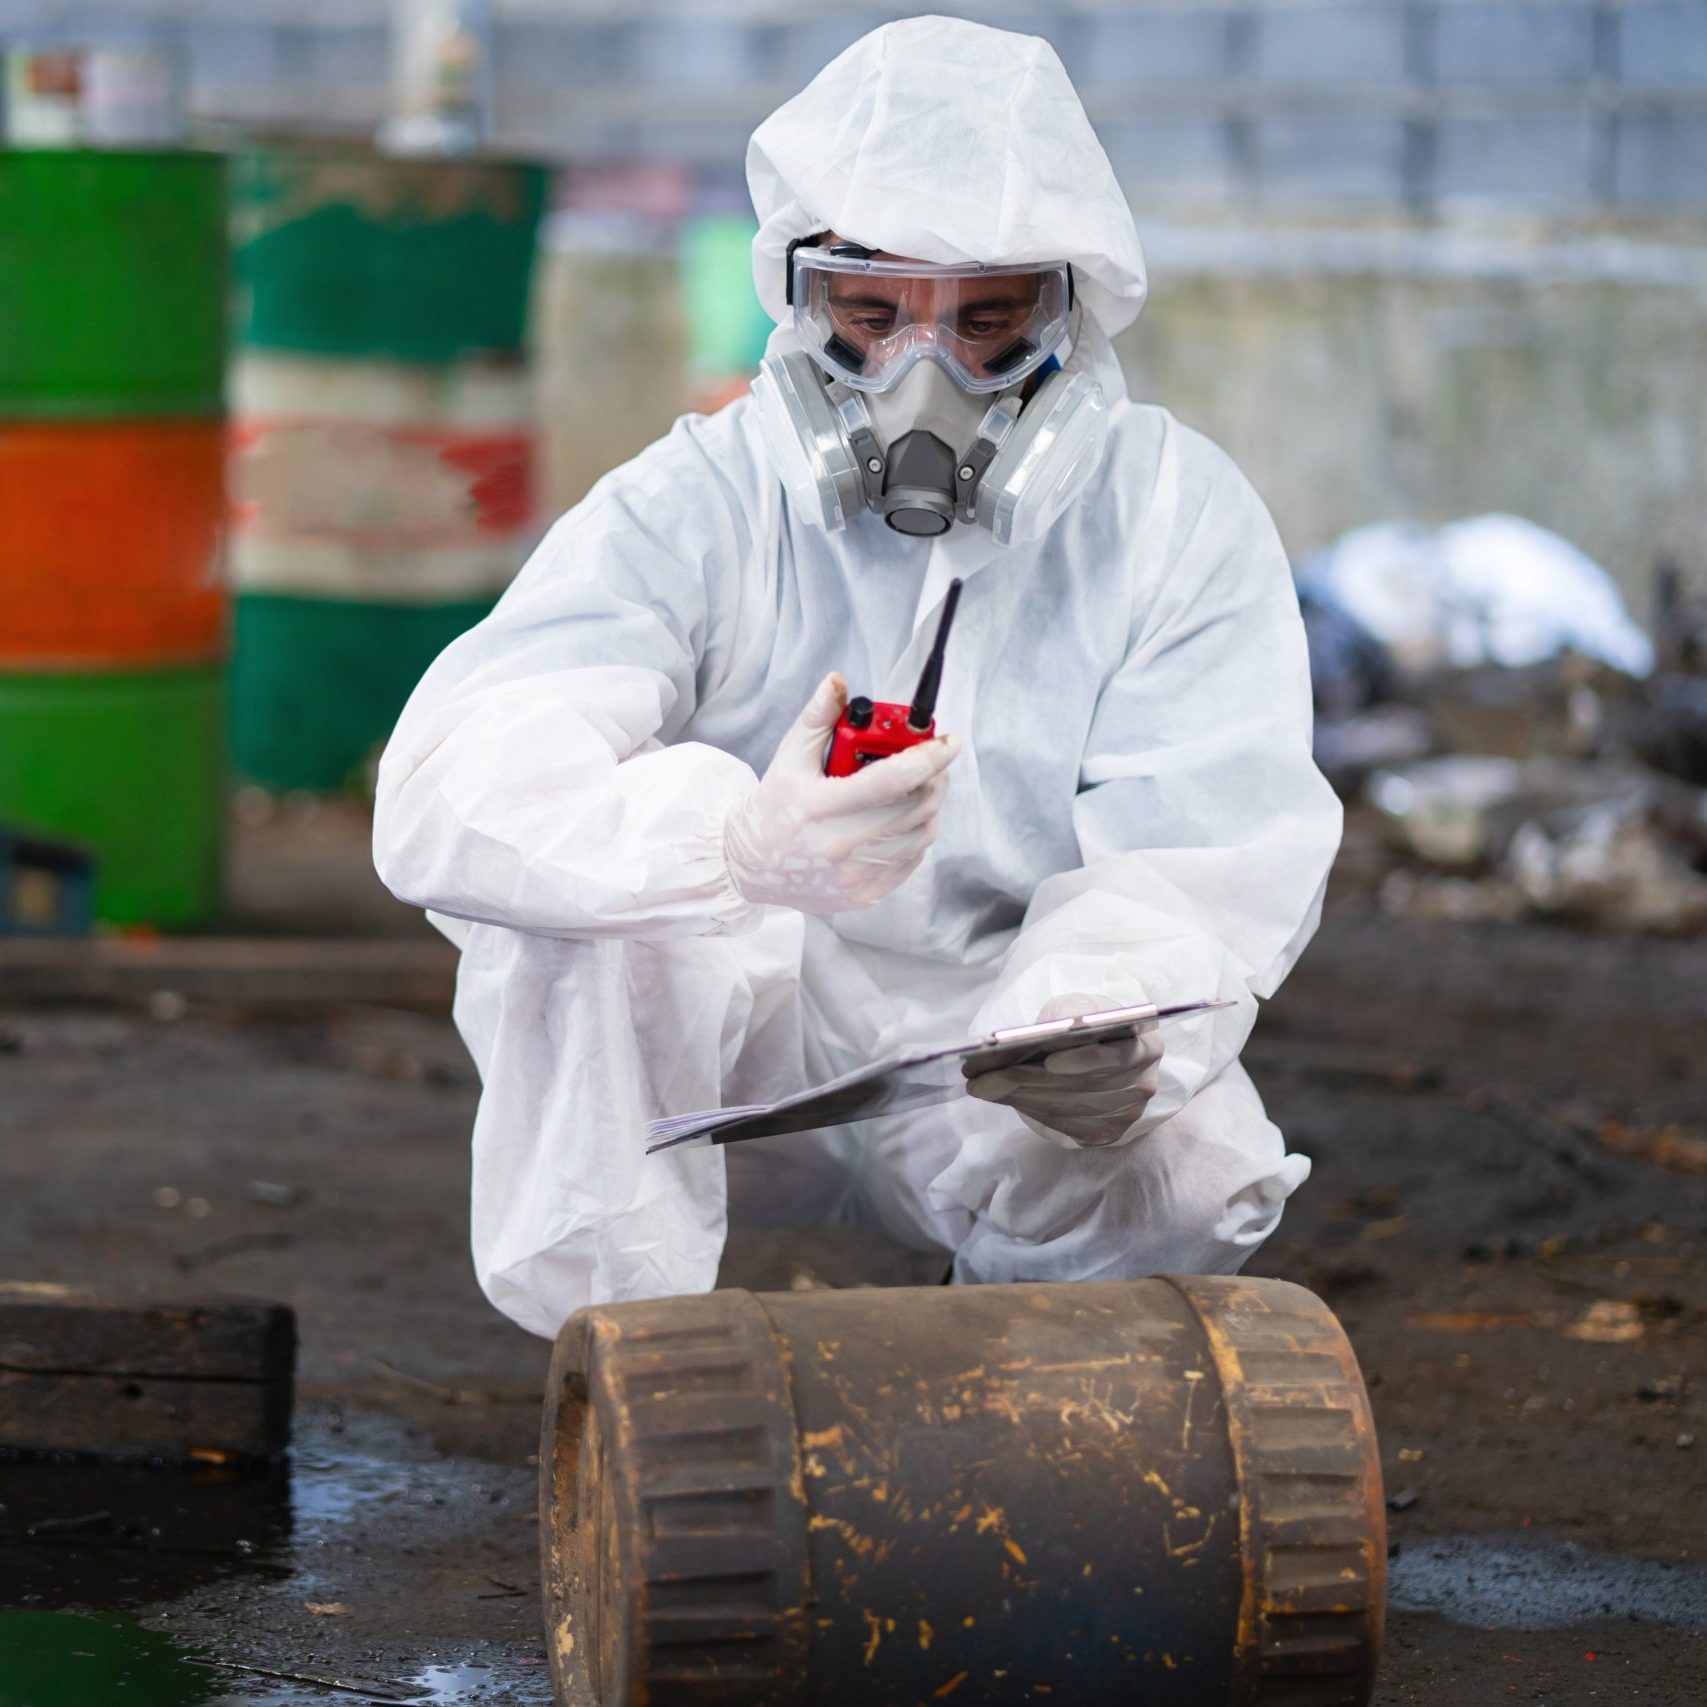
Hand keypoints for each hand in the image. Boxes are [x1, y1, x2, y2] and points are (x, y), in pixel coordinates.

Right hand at [724, 673, 958, 914]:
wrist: (752, 867)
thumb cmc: (775, 807)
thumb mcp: (789, 758)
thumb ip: (817, 718)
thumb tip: (838, 682)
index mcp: (821, 806)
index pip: (892, 778)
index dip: (930, 756)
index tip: (950, 741)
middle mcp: (840, 845)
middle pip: (916, 805)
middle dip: (933, 777)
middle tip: (931, 761)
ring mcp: (855, 875)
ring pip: (922, 833)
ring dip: (929, 805)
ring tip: (914, 789)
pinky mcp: (865, 895)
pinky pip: (913, 859)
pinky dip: (916, 834)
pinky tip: (900, 821)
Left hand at [966, 992, 1161, 1149]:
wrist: (1101, 1050)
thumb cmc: (1087, 1024)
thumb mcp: (1079, 1007)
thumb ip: (1069, 1014)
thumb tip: (1045, 1035)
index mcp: (1146, 1044)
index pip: (1120, 1055)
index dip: (1085, 1059)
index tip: (1048, 1060)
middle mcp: (1143, 1083)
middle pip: (1084, 1087)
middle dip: (1030, 1080)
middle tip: (984, 1077)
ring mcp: (1127, 1114)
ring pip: (1069, 1108)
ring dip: (1021, 1097)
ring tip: (982, 1085)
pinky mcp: (1107, 1133)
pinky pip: (1065, 1125)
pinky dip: (1030, 1110)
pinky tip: (1000, 1097)